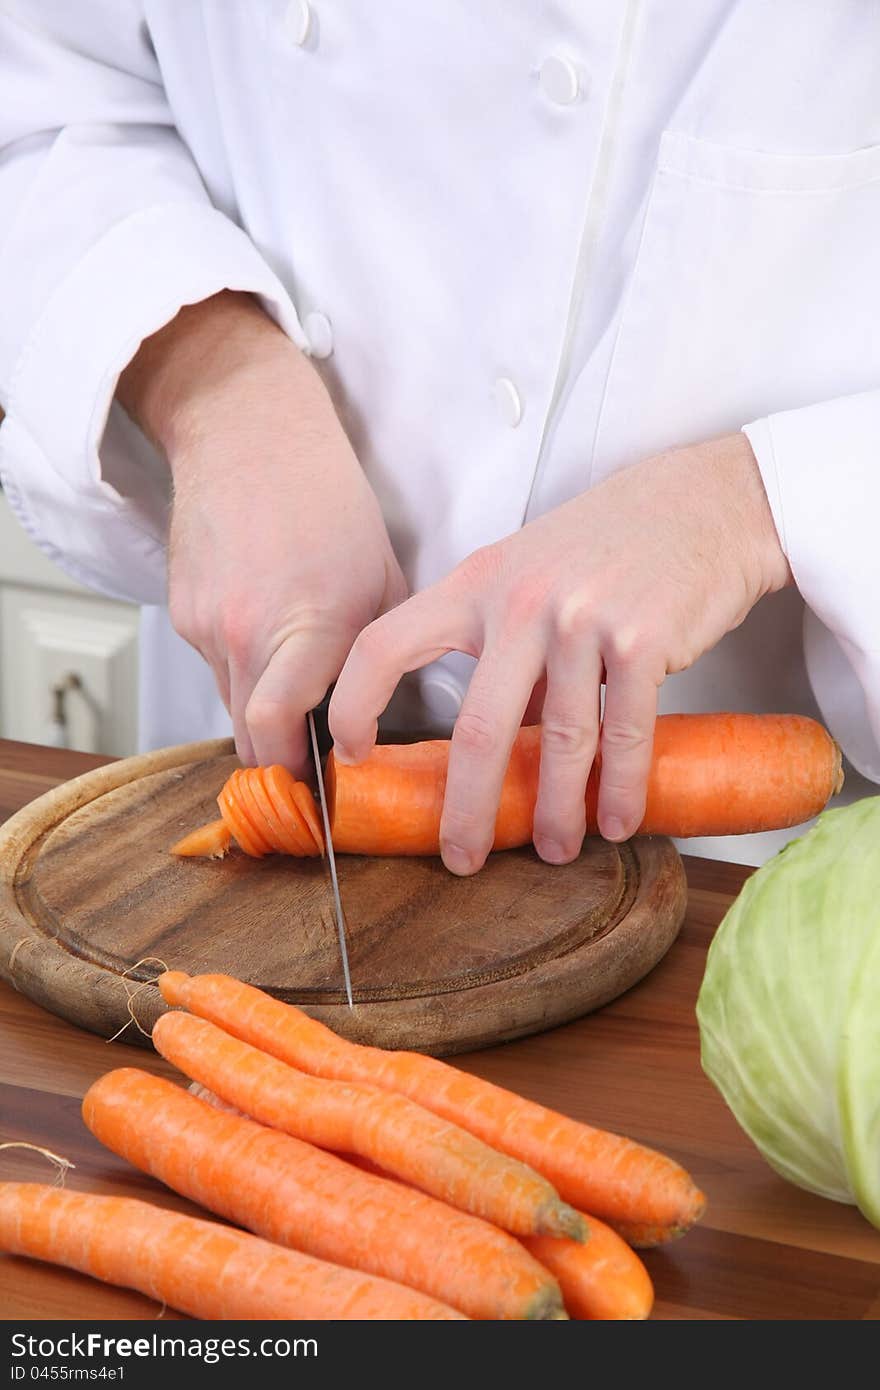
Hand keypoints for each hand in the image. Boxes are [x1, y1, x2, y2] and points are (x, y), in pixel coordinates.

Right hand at [118, 292, 405, 769]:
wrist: (249, 434)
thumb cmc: (327, 499)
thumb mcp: (383, 579)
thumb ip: (379, 655)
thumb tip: (384, 719)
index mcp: (309, 625)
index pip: (278, 732)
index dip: (296, 772)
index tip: (321, 783)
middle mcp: (247, 632)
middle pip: (248, 738)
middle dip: (280, 757)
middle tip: (311, 758)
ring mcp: (206, 624)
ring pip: (230, 705)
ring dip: (261, 711)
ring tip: (296, 681)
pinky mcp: (180, 612)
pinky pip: (213, 666)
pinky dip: (240, 669)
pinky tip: (267, 631)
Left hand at [329, 434, 791, 872]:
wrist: (708, 501)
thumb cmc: (612, 541)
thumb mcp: (532, 573)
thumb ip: (502, 646)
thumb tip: (495, 739)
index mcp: (477, 583)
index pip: (386, 645)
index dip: (355, 704)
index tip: (351, 754)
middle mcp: (521, 600)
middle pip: (476, 727)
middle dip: (465, 808)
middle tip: (462, 858)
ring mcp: (582, 619)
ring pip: (558, 740)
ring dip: (558, 811)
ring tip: (558, 850)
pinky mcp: (644, 638)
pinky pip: (625, 731)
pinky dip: (621, 787)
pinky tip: (616, 819)